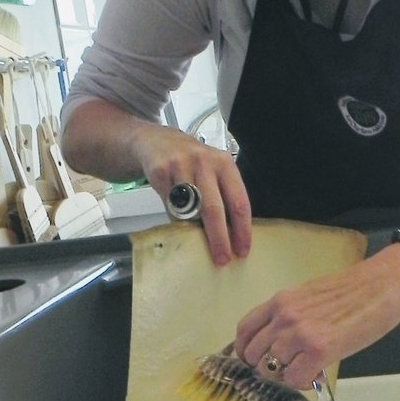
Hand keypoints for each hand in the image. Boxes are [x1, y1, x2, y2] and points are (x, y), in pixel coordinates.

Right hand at [135, 123, 251, 264]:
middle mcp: (205, 163)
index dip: (242, 229)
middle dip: (220, 238)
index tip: (242, 250)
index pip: (239, 202)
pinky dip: (177, 221)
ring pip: (190, 209)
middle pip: (215, 209)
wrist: (157, 142)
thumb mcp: (213, 169)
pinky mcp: (160, 173)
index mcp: (225, 164)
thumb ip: (222, 194)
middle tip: (223, 259)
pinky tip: (181, 228)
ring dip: (197, 233)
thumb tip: (232, 234)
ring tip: (203, 249)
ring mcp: (180, 166)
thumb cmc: (192, 161)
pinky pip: (170, 206)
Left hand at [235, 246, 399, 388]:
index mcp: (280, 301)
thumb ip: (291, 316)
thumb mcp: (310, 295)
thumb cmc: (352, 289)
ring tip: (304, 370)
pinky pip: (294, 379)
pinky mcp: (318, 351)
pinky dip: (302, 382)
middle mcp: (283, 318)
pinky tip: (316, 375)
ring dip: (285, 375)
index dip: (246, 349)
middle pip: (253, 354)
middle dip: (266, 367)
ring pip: (270, 369)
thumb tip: (283, 342)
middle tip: (286, 369)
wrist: (381, 286)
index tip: (255, 358)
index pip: (245, 329)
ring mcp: (299, 335)